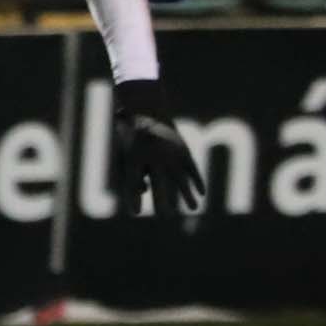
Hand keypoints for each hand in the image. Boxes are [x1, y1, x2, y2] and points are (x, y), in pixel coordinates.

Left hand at [112, 80, 204, 215]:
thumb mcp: (124, 156)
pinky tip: (202, 193)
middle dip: (161, 202)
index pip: (133, 180)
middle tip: (163, 217)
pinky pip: (191, 167)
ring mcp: (170, 152)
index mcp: (135, 156)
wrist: (145, 108)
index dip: (133, 196)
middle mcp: (154, 155)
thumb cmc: (131, 138)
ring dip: (187, 194)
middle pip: (159, 183)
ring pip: (180, 177)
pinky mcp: (182, 150)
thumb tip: (146, 191)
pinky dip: (197, 180)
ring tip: (193, 209)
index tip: (135, 213)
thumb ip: (131, 176)